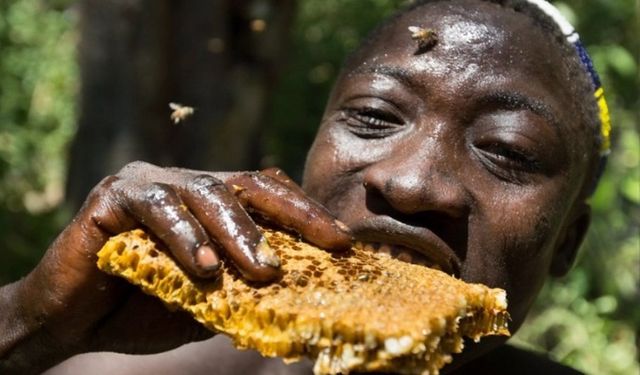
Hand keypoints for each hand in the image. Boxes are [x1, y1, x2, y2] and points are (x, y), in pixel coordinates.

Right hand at [0, 161, 350, 372]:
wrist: (70, 321)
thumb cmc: (141, 309)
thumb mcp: (208, 303)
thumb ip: (244, 292)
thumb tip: (303, 300)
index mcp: (211, 204)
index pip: (268, 195)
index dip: (308, 214)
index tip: (344, 242)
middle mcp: (184, 184)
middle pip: (248, 184)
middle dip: (292, 215)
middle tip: (327, 245)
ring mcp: (149, 183)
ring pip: (206, 193)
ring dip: (238, 234)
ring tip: (263, 272)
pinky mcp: (113, 196)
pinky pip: (156, 209)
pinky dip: (184, 238)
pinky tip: (204, 269)